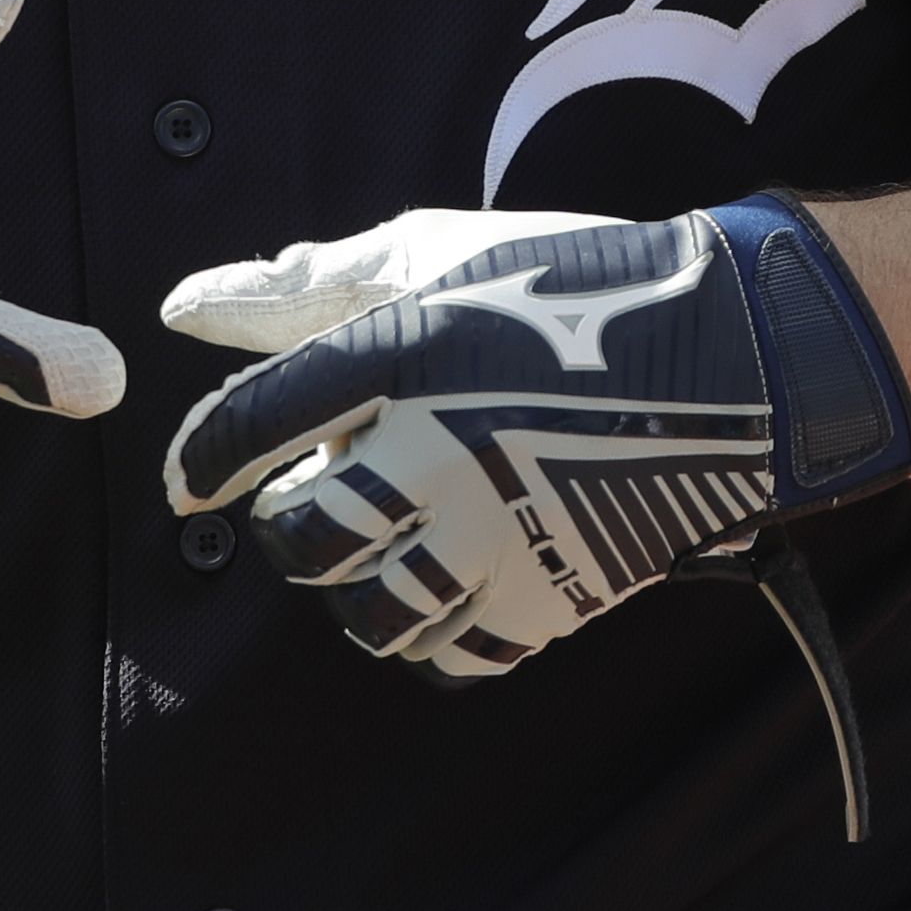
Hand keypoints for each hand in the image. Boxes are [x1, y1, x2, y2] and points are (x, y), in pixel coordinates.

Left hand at [159, 196, 910, 677]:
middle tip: (315, 493)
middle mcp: (438, 456)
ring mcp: (498, 538)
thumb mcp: (429, 255)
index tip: (189, 482)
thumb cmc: (566, 286)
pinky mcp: (551, 597)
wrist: (728, 351)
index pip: (250, 428)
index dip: (201, 460)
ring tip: (386, 536)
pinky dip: (431, 627)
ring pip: (370, 612)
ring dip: (355, 581)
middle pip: (302, 538)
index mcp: (401, 355)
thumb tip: (181, 307)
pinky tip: (448, 573)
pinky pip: (451, 654)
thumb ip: (300, 287)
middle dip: (289, 522)